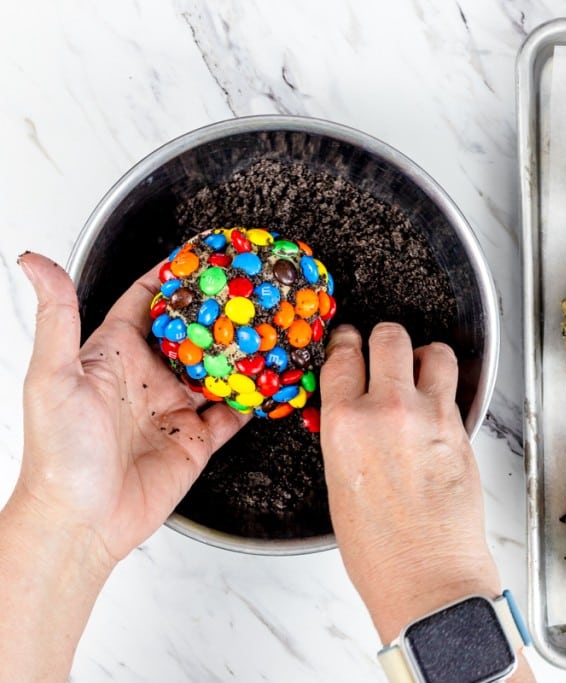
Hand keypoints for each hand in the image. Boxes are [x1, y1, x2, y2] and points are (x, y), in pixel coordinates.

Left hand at [12, 252, 248, 570]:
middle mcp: (148, 377)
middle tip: (253, 285)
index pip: (148, 302)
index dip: (175, 276)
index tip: (203, 252)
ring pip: (220, 368)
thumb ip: (57, 317)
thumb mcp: (53, 377)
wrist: (80, 522)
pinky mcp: (197, 440)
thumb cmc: (58, 454)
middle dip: (221, 308)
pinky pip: (234, 412)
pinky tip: (275, 378)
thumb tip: (33, 261)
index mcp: (114, 355)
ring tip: (273, 324)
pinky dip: (256, 396)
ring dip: (244, 349)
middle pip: (194, 332)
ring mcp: (175, 408)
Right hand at [319, 323, 500, 643]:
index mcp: (344, 425)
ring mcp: (429, 417)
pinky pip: (454, 388)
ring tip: (419, 371)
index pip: (342, 358)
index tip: (348, 341)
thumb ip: (348, 436)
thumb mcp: (340, 484)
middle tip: (384, 350)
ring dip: (424, 356)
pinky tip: (436, 404)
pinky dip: (445, 387)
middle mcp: (386, 411)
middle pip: (389, 338)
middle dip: (385, 339)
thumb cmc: (379, 549)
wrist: (427, 576)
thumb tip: (355, 413)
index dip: (346, 343)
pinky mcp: (461, 429)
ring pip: (433, 351)